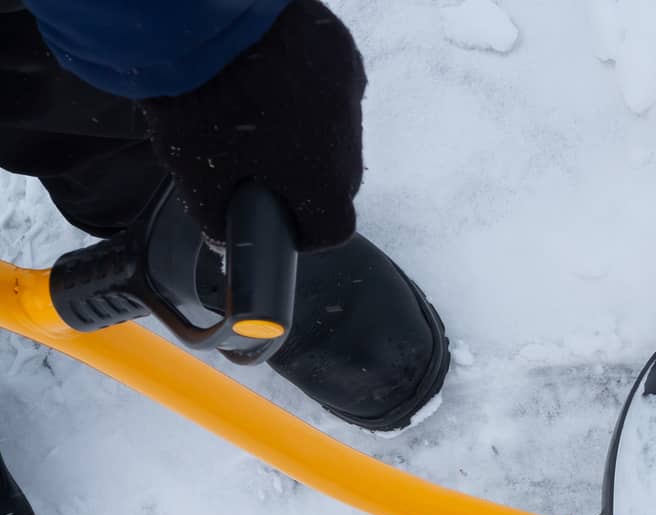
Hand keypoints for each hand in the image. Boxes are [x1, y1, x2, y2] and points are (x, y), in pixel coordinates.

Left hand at [137, 0, 365, 250]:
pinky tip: (271, 72)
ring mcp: (350, 90)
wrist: (202, 13)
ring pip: (336, 132)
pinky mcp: (341, 51)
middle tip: (254, 161)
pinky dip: (308, 88)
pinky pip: (332, 86)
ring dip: (307, 133)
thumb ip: (217, 219)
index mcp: (323, 181)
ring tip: (259, 109)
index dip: (302, 232)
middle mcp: (350, 140)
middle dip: (303, 181)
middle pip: (337, 182)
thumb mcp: (195, 173)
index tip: (272, 218)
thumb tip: (226, 241)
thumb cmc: (199, 100)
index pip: (332, 231)